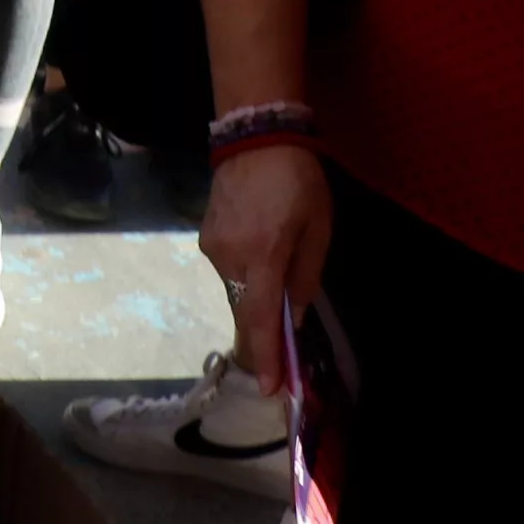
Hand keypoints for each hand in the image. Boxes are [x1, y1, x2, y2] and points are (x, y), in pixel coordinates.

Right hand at [199, 142, 333, 390]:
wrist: (254, 135)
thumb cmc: (297, 182)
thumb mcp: (317, 229)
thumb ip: (305, 277)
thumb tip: (292, 317)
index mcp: (263, 255)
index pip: (260, 318)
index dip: (267, 356)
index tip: (269, 388)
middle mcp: (230, 258)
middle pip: (245, 309)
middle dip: (263, 330)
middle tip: (281, 346)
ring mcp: (212, 248)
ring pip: (237, 290)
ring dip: (257, 294)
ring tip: (278, 265)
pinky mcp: (205, 238)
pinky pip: (229, 269)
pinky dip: (246, 273)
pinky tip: (260, 249)